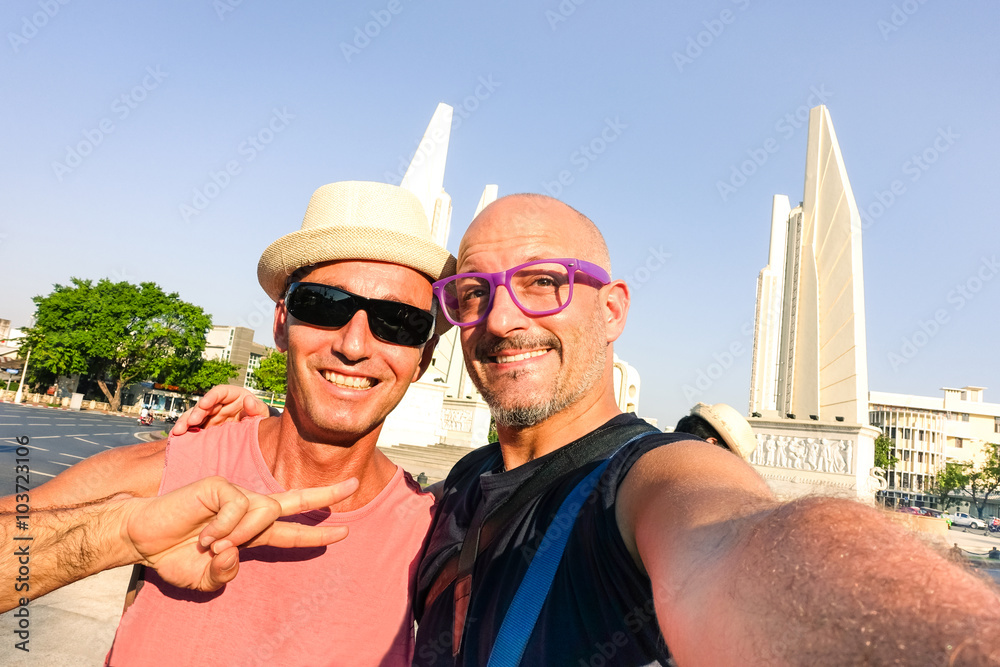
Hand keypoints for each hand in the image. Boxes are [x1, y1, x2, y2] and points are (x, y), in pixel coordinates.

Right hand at [121, 476, 358, 590]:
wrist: (142, 537)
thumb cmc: (173, 555)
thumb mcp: (205, 578)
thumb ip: (226, 573)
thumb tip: (236, 554)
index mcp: (250, 532)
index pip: (290, 531)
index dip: (316, 533)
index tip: (343, 531)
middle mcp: (248, 510)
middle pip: (294, 500)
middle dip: (326, 494)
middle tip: (355, 484)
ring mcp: (236, 496)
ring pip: (264, 511)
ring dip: (240, 534)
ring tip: (211, 544)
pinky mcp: (221, 486)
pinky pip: (239, 507)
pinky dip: (223, 527)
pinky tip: (204, 533)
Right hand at [171, 385, 269, 435]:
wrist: (259, 434)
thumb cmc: (262, 420)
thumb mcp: (263, 414)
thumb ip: (257, 408)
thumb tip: (249, 400)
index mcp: (234, 396)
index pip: (220, 392)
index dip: (211, 397)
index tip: (204, 404)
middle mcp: (220, 404)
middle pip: (204, 405)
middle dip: (195, 412)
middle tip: (190, 423)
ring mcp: (212, 417)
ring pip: (195, 416)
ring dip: (185, 422)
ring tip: (178, 431)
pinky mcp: (207, 428)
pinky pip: (195, 429)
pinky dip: (186, 432)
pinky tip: (178, 438)